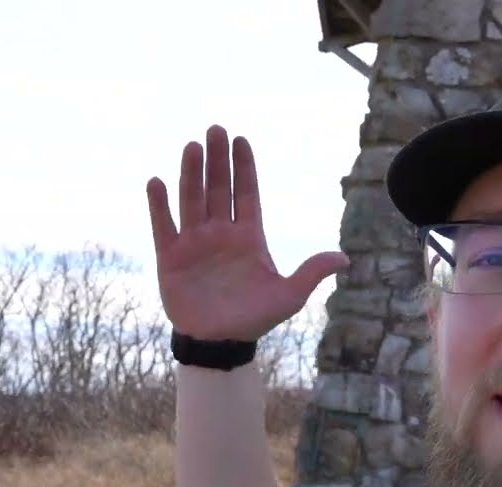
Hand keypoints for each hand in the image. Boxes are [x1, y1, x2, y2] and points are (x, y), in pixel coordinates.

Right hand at [146, 125, 348, 341]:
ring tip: (192, 146)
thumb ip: (311, 273)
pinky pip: (164, 226)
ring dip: (191, 173)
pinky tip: (157, 182)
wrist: (221, 342)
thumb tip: (344, 259)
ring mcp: (195, 243)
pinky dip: (160, 205)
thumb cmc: (255, 318)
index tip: (241, 140)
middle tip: (216, 129)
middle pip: (219, 189)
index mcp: (249, 237)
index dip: (244, 167)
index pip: (246, 194)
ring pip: (192, 200)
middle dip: (218, 160)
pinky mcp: (171, 258)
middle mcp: (221, 234)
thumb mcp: (289, 296)